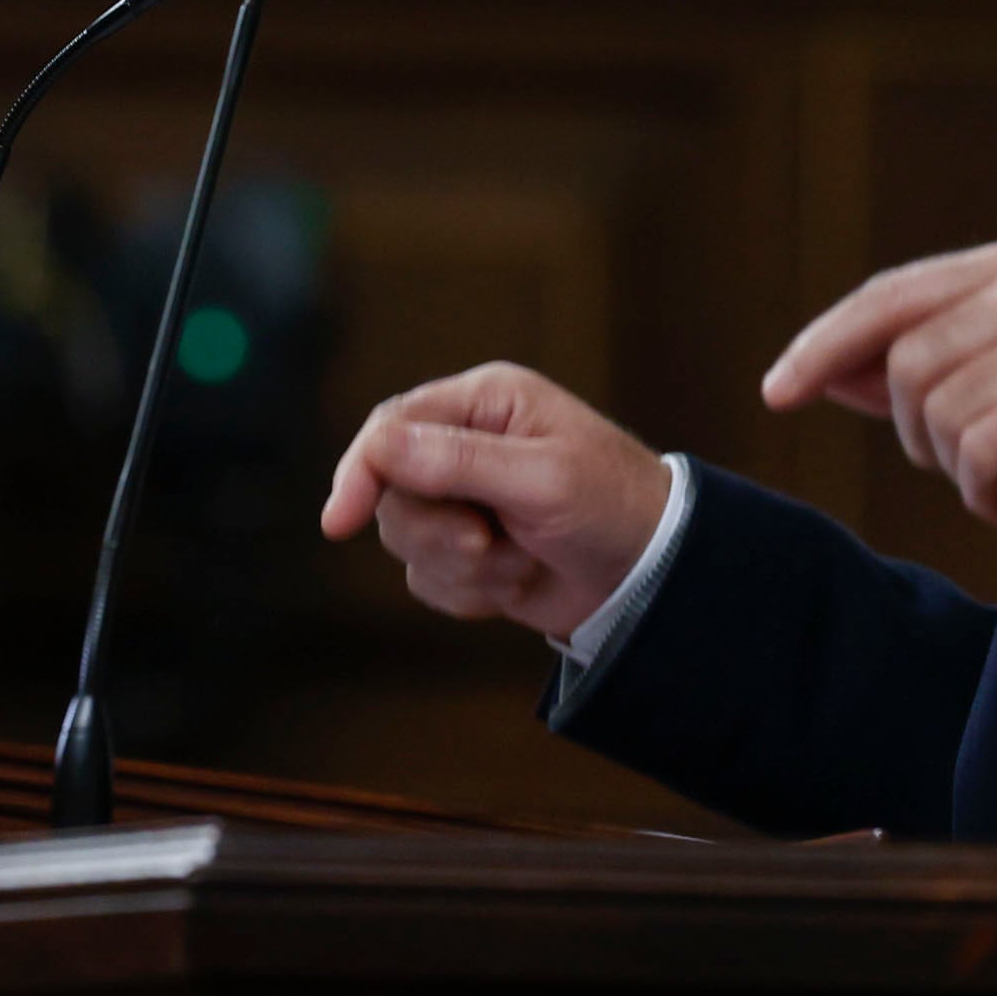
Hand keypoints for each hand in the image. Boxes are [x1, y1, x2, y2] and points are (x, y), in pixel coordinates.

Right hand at [320, 362, 671, 641]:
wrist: (654, 577)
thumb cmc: (614, 506)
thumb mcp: (543, 478)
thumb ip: (458, 461)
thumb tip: (378, 446)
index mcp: (484, 403)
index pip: (391, 427)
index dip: (361, 472)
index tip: (341, 522)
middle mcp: (466, 444)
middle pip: (392, 492)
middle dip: (436, 532)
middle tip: (487, 542)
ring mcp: (464, 500)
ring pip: (405, 541)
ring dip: (463, 566)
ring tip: (520, 560)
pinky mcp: (468, 551)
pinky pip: (428, 580)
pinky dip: (471, 592)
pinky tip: (518, 580)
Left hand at [760, 235, 996, 526]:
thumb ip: (924, 362)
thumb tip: (823, 374)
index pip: (891, 296)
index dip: (826, 344)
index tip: (778, 390)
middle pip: (904, 367)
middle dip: (917, 431)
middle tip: (978, 458)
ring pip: (935, 414)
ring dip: (961, 467)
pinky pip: (978, 455)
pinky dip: (990, 493)